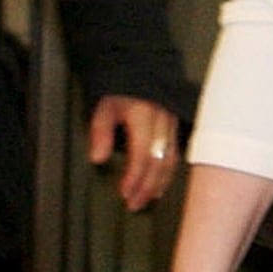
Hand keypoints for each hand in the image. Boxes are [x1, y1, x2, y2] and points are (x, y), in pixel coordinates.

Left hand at [90, 95, 180, 211]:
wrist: (138, 67)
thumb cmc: (120, 84)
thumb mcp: (103, 105)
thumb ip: (101, 132)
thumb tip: (98, 159)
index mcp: (145, 115)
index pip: (142, 154)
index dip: (134, 176)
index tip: (124, 193)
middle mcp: (163, 121)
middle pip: (159, 161)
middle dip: (146, 186)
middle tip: (134, 204)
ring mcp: (172, 123)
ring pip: (171, 160)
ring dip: (159, 182)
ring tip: (147, 199)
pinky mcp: (174, 125)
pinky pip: (174, 153)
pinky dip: (167, 171)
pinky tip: (160, 183)